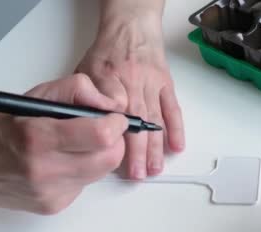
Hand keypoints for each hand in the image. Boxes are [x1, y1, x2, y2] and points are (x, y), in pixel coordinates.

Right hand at [0, 74, 127, 213]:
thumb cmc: (5, 130)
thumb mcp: (37, 96)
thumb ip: (77, 91)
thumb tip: (111, 105)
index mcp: (38, 137)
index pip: (100, 135)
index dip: (115, 124)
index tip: (114, 118)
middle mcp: (45, 169)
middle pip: (109, 158)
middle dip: (115, 141)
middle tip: (104, 131)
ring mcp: (51, 192)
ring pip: (102, 172)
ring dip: (101, 156)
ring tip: (80, 146)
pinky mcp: (55, 205)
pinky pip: (86, 185)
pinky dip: (84, 171)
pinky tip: (64, 163)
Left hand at [76, 0, 183, 178]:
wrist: (131, 28)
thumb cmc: (107, 52)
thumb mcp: (85, 70)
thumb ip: (84, 95)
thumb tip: (84, 122)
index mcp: (110, 80)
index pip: (112, 113)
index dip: (114, 136)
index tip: (112, 157)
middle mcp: (133, 83)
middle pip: (137, 122)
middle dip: (137, 151)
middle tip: (137, 174)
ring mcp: (152, 85)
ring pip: (155, 120)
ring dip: (156, 146)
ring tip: (154, 168)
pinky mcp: (166, 85)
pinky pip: (172, 109)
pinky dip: (176, 128)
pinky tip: (176, 146)